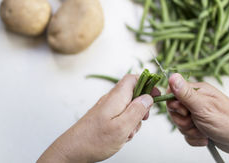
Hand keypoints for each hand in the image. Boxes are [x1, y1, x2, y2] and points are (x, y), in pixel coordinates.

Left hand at [37, 74, 154, 162]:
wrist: (72, 150)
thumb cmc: (94, 140)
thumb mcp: (122, 127)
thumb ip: (137, 110)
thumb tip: (148, 97)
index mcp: (116, 97)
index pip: (133, 78)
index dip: (147, 83)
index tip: (156, 96)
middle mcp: (111, 99)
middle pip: (134, 94)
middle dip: (141, 108)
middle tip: (140, 122)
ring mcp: (107, 108)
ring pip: (128, 108)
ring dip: (133, 121)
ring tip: (126, 134)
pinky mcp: (104, 117)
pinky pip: (121, 117)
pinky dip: (124, 126)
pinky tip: (120, 137)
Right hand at [166, 73, 228, 157]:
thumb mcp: (203, 107)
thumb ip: (185, 93)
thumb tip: (173, 76)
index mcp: (198, 91)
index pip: (173, 92)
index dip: (174, 104)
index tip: (184, 110)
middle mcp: (197, 101)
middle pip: (175, 110)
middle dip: (183, 121)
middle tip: (195, 122)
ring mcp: (198, 114)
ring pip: (180, 123)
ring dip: (190, 131)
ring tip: (204, 130)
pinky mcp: (199, 126)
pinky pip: (187, 133)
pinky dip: (194, 138)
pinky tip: (205, 137)